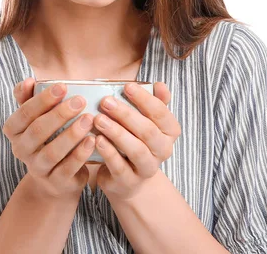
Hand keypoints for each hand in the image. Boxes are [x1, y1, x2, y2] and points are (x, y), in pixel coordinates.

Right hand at [2, 78, 95, 200]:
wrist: (53, 177)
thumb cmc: (46, 136)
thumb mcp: (35, 116)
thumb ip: (28, 97)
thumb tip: (28, 80)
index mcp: (14, 131)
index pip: (24, 113)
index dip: (43, 99)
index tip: (63, 86)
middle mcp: (21, 150)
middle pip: (38, 131)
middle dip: (59, 114)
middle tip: (80, 100)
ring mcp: (37, 168)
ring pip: (52, 152)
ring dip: (71, 134)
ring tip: (89, 119)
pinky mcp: (55, 182)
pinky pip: (67, 168)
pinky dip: (80, 154)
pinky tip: (93, 140)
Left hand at [92, 82, 180, 200]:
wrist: (128, 178)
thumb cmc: (136, 139)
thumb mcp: (146, 120)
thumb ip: (154, 101)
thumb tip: (160, 85)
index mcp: (169, 132)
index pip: (161, 113)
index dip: (145, 99)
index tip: (127, 86)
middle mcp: (162, 151)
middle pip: (148, 131)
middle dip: (126, 114)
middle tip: (106, 101)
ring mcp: (147, 168)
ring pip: (136, 150)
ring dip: (116, 133)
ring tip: (98, 119)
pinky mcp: (128, 182)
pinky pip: (119, 167)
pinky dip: (108, 152)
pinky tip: (97, 139)